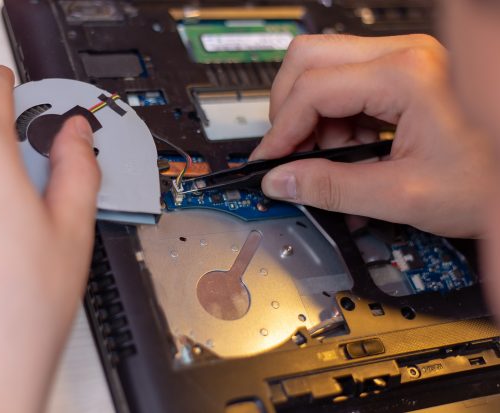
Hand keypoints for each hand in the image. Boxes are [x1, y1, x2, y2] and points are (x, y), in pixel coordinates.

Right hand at [251, 34, 494, 237]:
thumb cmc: (488, 183)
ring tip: (333, 161)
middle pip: (309, 59)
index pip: (312, 88)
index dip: (281, 129)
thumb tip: (282, 181)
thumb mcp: (402, 194)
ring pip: (322, 71)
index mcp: (407, 75)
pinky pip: (345, 85)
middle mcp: (404, 55)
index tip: (270, 161)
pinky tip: (350, 150)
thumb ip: (331, 188)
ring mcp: (404, 60)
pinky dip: (333, 120)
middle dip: (288, 110)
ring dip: (312, 119)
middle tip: (289, 151)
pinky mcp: (403, 74)